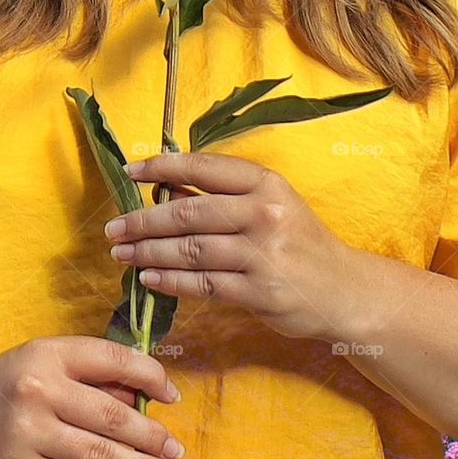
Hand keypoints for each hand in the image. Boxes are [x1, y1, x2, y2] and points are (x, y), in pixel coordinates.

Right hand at [0, 336, 184, 458]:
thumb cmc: (3, 387)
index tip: (172, 395)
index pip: (113, 359)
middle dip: (152, 435)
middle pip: (113, 415)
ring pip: (99, 455)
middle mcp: (40, 389)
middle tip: (175, 449)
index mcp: (49, 353)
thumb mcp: (41, 364)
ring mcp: (29, 432)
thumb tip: (143, 400)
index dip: (151, 376)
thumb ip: (87, 378)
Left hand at [106, 151, 356, 341]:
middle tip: (113, 228)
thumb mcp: (272, 204)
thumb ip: (224, 195)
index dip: (160, 168)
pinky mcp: (259, 291)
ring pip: (190, 250)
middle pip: (187, 213)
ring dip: (148, 253)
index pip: (202, 168)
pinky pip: (203, 284)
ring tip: (122, 255)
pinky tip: (149, 279)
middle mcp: (264, 213)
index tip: (130, 172)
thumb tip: (164, 189)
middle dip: (142, 221)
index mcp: (265, 183)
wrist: (344, 289)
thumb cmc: (299, 241)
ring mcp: (262, 253)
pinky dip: (171, 282)